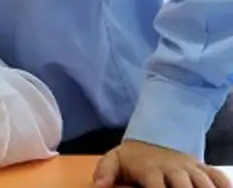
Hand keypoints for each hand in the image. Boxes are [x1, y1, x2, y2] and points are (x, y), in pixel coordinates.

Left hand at [93, 139, 229, 187]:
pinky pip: (217, 176)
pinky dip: (224, 184)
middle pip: (185, 186)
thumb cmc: (133, 156)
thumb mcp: (114, 159)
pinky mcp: (202, 167)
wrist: (154, 134)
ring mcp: (190, 168)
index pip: (156, 187)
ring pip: (204, 183)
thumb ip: (105, 172)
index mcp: (151, 169)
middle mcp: (173, 169)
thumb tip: (97, 187)